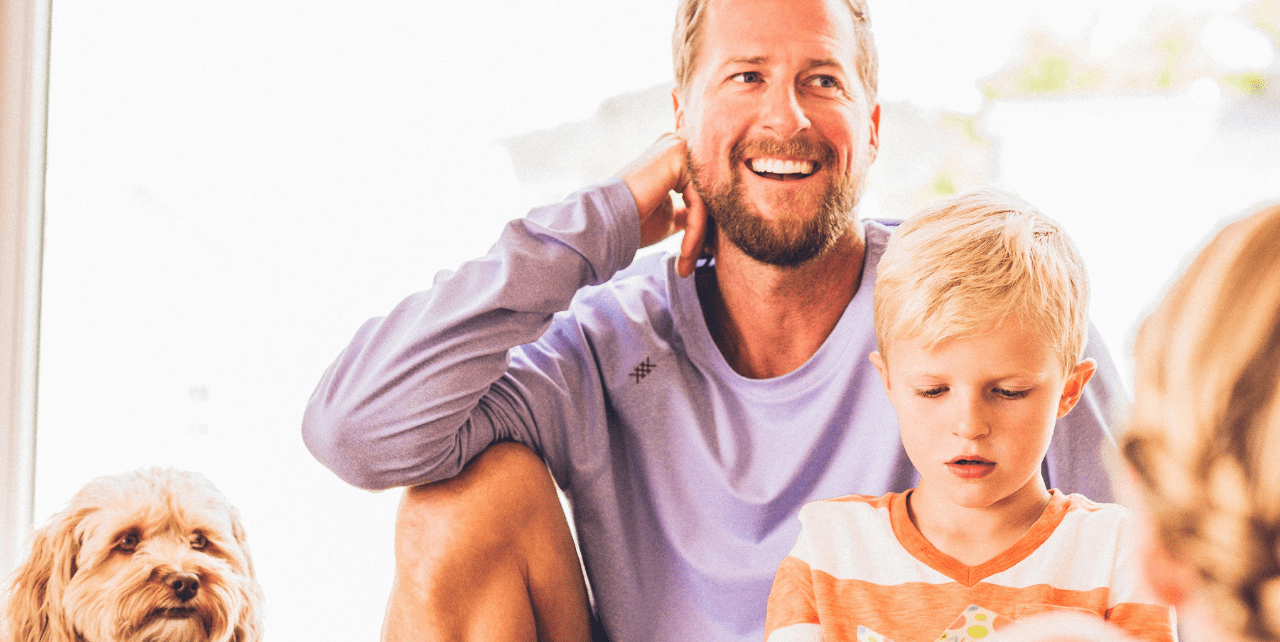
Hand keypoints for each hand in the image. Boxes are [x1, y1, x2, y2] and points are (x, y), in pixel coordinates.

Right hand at [619, 134, 709, 277]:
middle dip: (703, 234)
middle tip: (692, 264)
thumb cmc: (632, 221)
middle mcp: (678, 145)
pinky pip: (699, 202)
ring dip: (697, 239)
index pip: (703, 192)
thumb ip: (690, 211)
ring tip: (685, 266)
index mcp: (675, 156)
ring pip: (706, 201)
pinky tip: (684, 255)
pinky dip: (694, 233)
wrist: (603, 223)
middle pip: (708, 195)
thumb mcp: (670, 215)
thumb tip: (712, 222)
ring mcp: (679, 148)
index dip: (703, 226)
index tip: (694, 256)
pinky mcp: (680, 158)